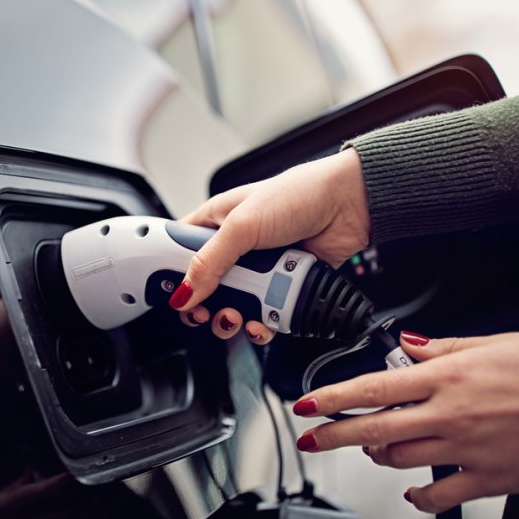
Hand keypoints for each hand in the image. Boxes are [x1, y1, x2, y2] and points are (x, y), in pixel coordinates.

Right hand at [169, 149, 369, 343]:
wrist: (350, 205)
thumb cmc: (299, 194)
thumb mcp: (243, 225)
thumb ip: (210, 261)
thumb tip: (184, 292)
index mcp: (217, 221)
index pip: (179, 250)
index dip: (170, 273)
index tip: (167, 293)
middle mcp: (236, 247)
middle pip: (204, 287)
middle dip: (204, 306)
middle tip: (206, 312)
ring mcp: (260, 268)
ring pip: (233, 306)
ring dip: (232, 318)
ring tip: (238, 317)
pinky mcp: (282, 286)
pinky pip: (263, 315)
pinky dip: (261, 324)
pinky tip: (262, 321)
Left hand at [291, 332, 518, 513]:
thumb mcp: (497, 342)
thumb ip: (444, 347)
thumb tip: (407, 344)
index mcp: (447, 376)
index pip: (373, 387)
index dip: (332, 397)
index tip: (306, 404)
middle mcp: (449, 414)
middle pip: (374, 429)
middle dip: (334, 435)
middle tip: (312, 439)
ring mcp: (466, 449)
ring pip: (400, 460)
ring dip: (379, 456)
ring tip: (372, 450)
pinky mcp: (487, 479)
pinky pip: (438, 495)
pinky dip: (419, 496)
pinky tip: (414, 492)